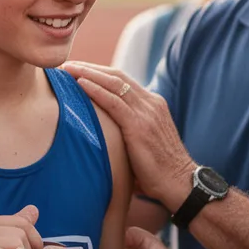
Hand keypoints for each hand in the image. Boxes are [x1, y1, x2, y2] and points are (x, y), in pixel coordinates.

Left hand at [61, 62, 195, 207]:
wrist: (181, 184)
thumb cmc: (160, 171)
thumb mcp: (144, 143)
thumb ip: (128, 132)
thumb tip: (103, 138)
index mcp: (153, 104)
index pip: (122, 80)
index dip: (98, 73)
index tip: (77, 71)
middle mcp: (151, 103)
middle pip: (116, 76)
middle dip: (89, 68)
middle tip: (66, 65)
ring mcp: (147, 112)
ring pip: (113, 83)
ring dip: (87, 73)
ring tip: (67, 70)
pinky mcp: (140, 126)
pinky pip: (113, 102)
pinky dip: (95, 90)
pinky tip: (79, 84)